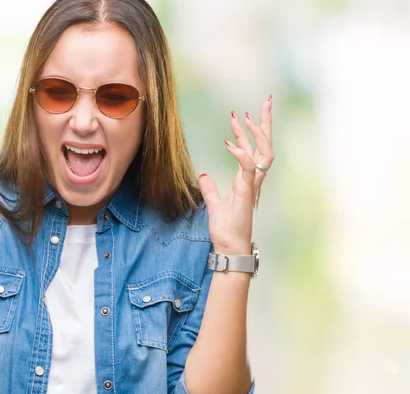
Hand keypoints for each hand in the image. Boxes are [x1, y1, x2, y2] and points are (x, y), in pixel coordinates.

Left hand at [199, 96, 273, 253]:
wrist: (229, 247)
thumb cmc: (226, 229)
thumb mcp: (214, 204)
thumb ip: (210, 189)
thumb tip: (203, 175)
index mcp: (248, 181)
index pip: (255, 150)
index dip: (252, 132)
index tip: (244, 114)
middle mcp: (254, 181)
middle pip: (266, 146)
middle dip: (266, 123)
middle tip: (266, 100)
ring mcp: (252, 186)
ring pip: (263, 154)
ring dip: (256, 133)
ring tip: (245, 116)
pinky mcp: (247, 194)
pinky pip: (247, 169)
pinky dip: (240, 154)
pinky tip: (230, 143)